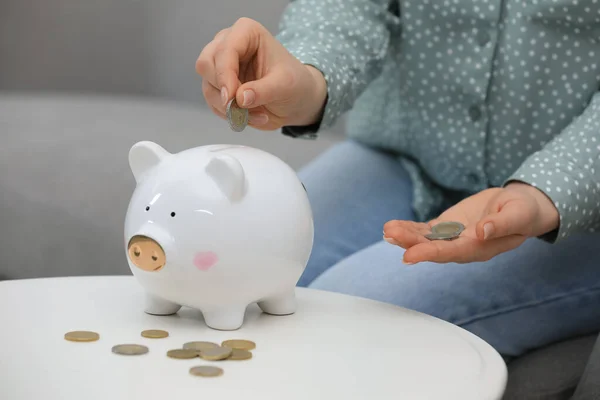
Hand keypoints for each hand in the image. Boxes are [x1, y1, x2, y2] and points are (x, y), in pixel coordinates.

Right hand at [195, 18, 327, 130]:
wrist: (296, 99)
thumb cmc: (295, 83)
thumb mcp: (286, 86)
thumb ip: (263, 90)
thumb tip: (240, 98)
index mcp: (246, 32)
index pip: (224, 50)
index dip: (225, 74)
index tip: (231, 98)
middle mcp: (227, 44)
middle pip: (205, 65)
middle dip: (223, 90)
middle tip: (242, 108)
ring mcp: (220, 66)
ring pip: (208, 87)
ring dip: (229, 108)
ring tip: (258, 115)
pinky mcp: (219, 86)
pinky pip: (213, 103)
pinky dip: (230, 115)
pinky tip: (251, 116)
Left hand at [382, 182, 559, 263]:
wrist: (521, 208)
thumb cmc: (523, 213)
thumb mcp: (518, 215)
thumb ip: (500, 225)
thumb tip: (481, 232)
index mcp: (480, 248)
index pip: (451, 253)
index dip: (429, 254)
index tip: (409, 255)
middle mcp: (462, 247)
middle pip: (433, 247)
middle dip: (410, 243)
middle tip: (390, 235)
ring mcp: (453, 237)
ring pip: (425, 240)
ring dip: (405, 236)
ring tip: (387, 230)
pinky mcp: (448, 226)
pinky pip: (425, 230)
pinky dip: (409, 229)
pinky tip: (392, 228)